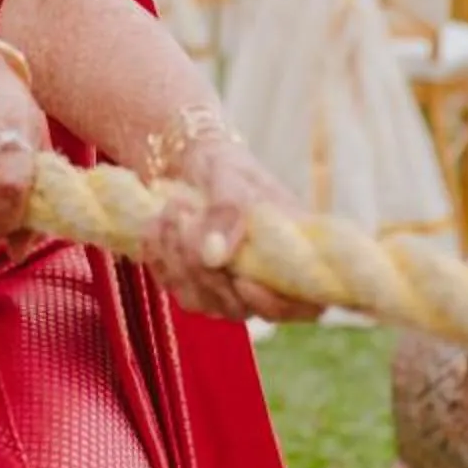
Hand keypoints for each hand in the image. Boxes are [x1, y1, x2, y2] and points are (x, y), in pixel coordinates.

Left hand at [144, 132, 319, 324]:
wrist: (185, 161)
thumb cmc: (221, 164)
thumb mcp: (226, 173)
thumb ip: (227, 209)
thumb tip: (216, 256)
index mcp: (292, 250)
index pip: (307, 305)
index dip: (277, 304)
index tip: (242, 279)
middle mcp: (265, 278)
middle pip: (241, 306)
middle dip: (204, 266)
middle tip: (182, 211)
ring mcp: (229, 288)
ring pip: (203, 301)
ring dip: (178, 256)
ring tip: (172, 208)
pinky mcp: (196, 287)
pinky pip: (177, 290)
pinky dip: (163, 259)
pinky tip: (159, 225)